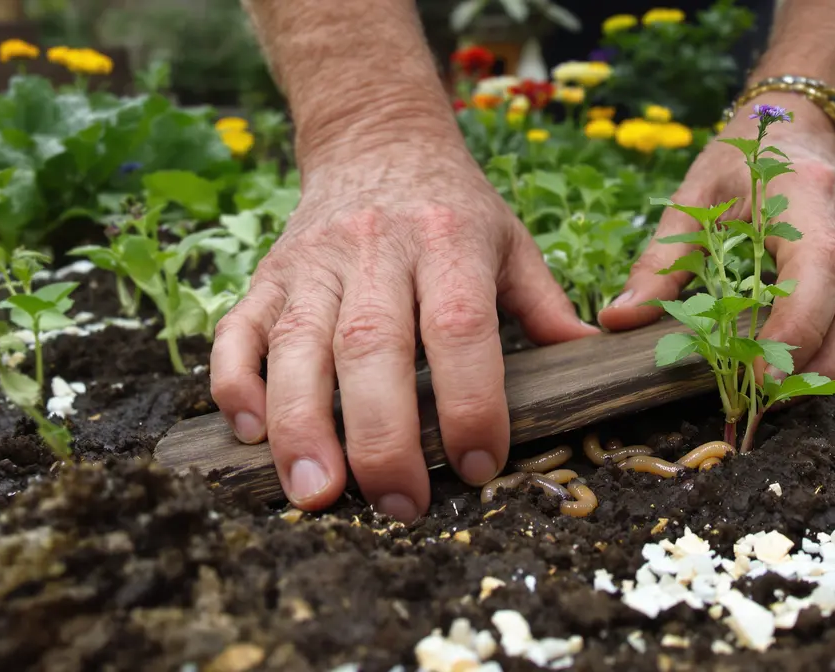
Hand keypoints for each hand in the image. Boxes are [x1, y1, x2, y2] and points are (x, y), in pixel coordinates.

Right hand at [210, 133, 596, 519]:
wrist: (377, 141)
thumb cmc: (453, 208)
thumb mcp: (511, 241)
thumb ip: (545, 303)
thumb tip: (595, 359)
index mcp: (449, 241)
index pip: (460, 325)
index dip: (471, 398)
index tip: (480, 463)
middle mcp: (376, 248)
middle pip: (372, 344)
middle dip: (382, 434)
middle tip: (398, 503)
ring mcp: (313, 262)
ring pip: (297, 345)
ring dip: (301, 425)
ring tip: (317, 495)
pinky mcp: (267, 276)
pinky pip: (239, 331)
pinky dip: (238, 384)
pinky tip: (252, 434)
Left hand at [599, 93, 834, 382]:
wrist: (795, 131)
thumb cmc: (738, 165)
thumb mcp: (691, 200)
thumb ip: (657, 261)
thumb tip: (618, 319)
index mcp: (805, 194)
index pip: (820, 267)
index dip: (796, 327)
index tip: (758, 374)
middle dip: (820, 365)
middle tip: (767, 403)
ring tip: (781, 398)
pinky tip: (803, 377)